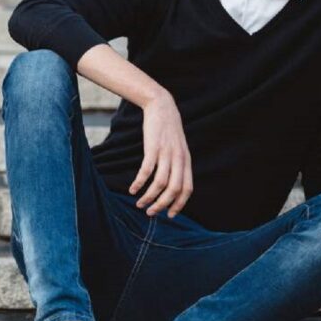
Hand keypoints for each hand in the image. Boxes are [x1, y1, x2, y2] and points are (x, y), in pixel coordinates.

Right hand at [129, 91, 192, 218]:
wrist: (161, 106)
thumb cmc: (167, 129)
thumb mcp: (178, 147)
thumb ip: (177, 163)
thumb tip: (171, 184)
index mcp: (186, 160)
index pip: (187, 189)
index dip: (179, 204)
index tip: (170, 215)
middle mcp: (178, 159)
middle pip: (174, 190)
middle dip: (162, 205)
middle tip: (151, 213)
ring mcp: (166, 153)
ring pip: (160, 183)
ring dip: (149, 197)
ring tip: (139, 204)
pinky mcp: (153, 148)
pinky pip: (146, 171)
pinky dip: (139, 183)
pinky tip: (132, 189)